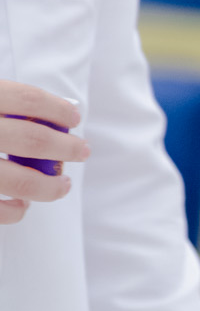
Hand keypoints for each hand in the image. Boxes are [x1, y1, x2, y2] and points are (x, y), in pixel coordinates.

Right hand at [0, 80, 89, 222]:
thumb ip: (5, 103)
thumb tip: (48, 116)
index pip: (27, 100)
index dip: (57, 108)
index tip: (74, 117)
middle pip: (32, 139)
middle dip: (65, 147)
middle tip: (82, 151)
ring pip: (21, 181)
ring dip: (49, 187)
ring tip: (62, 186)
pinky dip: (14, 211)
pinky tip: (23, 205)